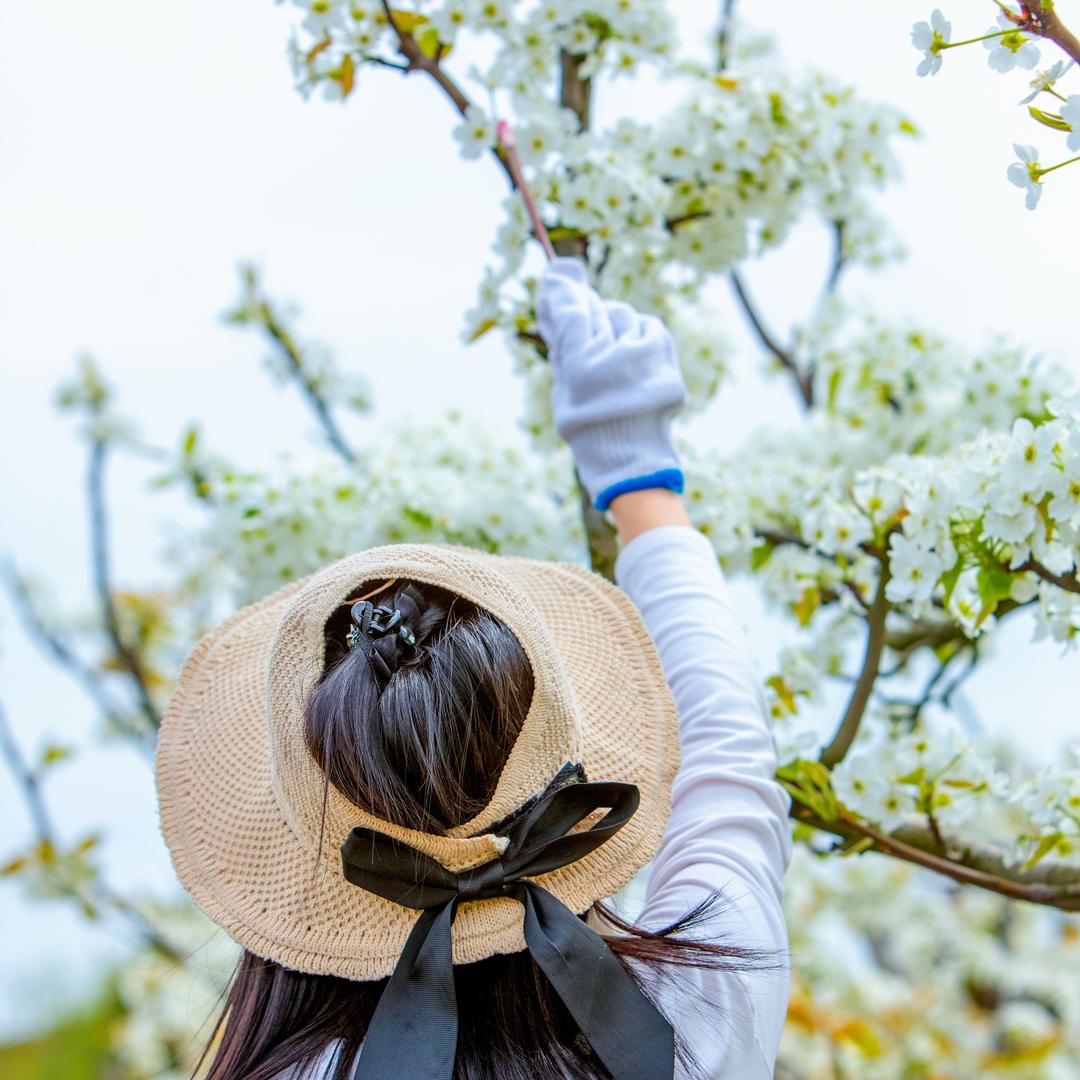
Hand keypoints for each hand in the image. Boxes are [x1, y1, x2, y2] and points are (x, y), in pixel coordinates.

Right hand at [535, 256, 687, 511]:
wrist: (630, 454)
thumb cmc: (589, 426)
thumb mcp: (565, 391)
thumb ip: (562, 353)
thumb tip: (558, 312)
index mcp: (580, 363)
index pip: (571, 312)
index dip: (563, 293)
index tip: (557, 276)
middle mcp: (611, 352)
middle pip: (597, 310)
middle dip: (590, 312)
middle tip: (586, 317)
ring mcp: (640, 351)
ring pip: (624, 316)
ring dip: (616, 327)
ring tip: (614, 353)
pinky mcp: (662, 353)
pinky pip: (648, 327)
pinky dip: (639, 335)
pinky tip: (633, 354)